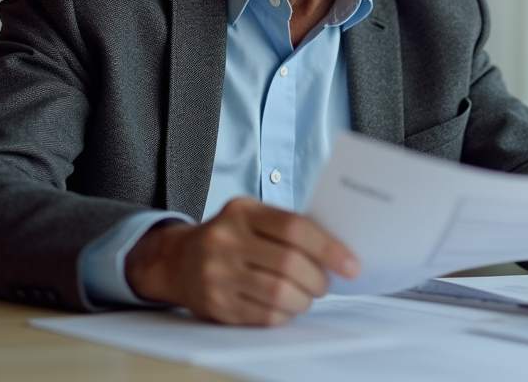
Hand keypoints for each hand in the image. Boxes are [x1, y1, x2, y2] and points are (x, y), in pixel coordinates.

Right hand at [124, 197, 359, 325]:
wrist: (176, 260)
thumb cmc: (229, 236)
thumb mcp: (251, 216)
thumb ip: (287, 226)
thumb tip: (337, 249)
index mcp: (242, 211)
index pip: (295, 228)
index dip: (329, 248)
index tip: (351, 264)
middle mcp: (226, 241)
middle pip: (290, 264)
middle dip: (319, 279)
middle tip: (326, 284)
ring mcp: (218, 275)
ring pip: (279, 294)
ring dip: (304, 299)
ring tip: (307, 295)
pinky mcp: (216, 305)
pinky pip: (264, 316)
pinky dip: (285, 313)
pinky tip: (286, 306)